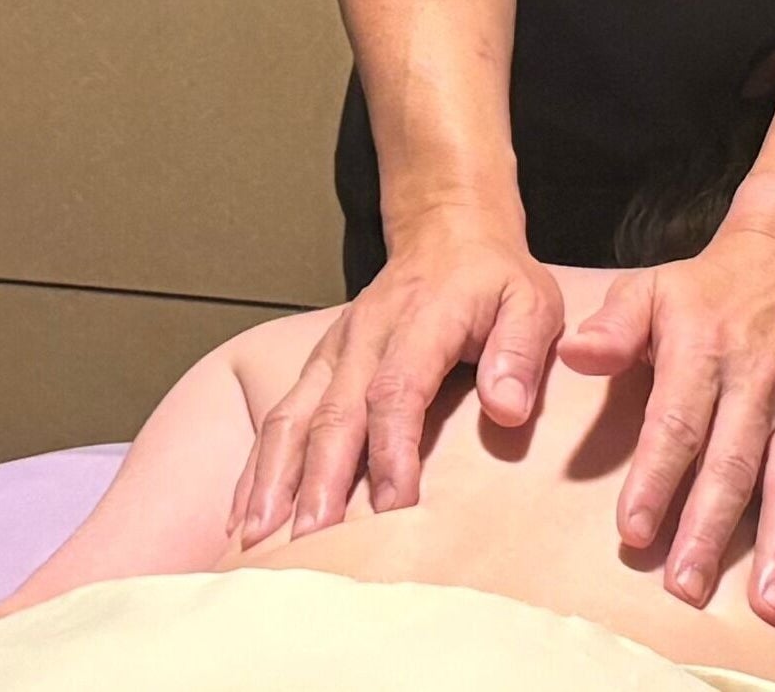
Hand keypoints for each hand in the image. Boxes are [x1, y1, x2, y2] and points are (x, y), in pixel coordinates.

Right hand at [229, 205, 563, 544]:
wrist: (447, 233)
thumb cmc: (493, 279)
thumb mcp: (531, 302)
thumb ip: (520, 351)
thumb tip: (506, 409)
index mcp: (419, 322)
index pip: (396, 392)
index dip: (393, 453)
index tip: (395, 509)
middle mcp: (364, 337)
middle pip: (332, 414)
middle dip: (318, 481)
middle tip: (309, 541)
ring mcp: (334, 352)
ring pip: (292, 417)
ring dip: (272, 479)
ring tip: (257, 539)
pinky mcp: (318, 366)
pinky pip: (279, 416)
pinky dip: (256, 467)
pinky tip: (243, 514)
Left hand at [561, 228, 774, 627]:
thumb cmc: (707, 290)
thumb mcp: (650, 289)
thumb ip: (613, 327)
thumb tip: (575, 355)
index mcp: (705, 351)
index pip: (678, 422)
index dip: (656, 477)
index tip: (632, 530)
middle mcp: (759, 385)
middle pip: (732, 465)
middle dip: (709, 528)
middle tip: (686, 587)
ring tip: (767, 606)